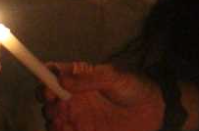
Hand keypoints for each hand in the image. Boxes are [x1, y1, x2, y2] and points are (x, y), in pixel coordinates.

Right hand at [41, 63, 164, 130]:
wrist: (153, 112)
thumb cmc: (134, 86)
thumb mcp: (113, 77)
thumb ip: (88, 79)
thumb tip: (61, 80)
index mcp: (77, 77)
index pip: (51, 74)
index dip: (44, 80)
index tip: (48, 90)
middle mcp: (73, 97)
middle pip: (48, 101)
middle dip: (49, 106)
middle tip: (61, 110)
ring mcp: (77, 118)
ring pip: (53, 121)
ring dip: (54, 124)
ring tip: (66, 124)